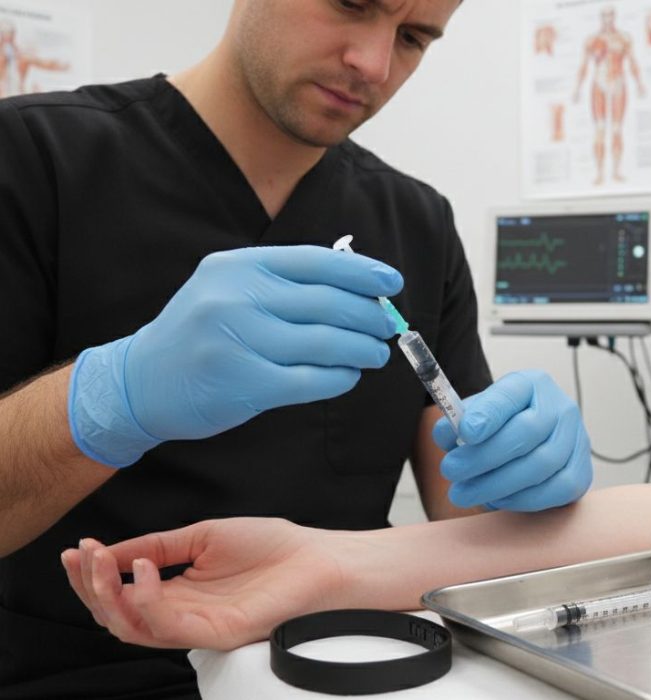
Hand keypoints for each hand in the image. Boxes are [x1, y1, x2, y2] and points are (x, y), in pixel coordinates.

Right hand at [60, 519, 349, 649]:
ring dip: (106, 594)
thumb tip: (112, 551)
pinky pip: (166, 626)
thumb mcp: (202, 536)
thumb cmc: (270, 548)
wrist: (316, 559)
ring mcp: (196, 626)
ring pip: (130, 627)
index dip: (93, 574)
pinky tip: (143, 570)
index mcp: (178, 592)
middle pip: (115, 615)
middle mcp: (181, 613)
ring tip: (102, 560)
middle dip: (89, 586)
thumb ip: (158, 546)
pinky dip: (145, 599)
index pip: (120, 594)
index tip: (77, 547)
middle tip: (79, 555)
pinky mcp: (213, 633)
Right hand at [68, 245, 401, 465]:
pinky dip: (340, 378)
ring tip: (376, 353)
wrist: (142, 381)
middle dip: (370, 315)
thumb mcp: (231, 288)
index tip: (392, 283)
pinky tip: (349, 376)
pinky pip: (312, 380)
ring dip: (362, 349)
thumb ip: (285, 283)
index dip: (362, 272)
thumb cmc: (202, 332)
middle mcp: (237, 297)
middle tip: (389, 326)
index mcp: (240, 266)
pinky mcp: (244, 383)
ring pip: (326, 342)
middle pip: (329, 302)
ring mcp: (239, 341)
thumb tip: (360, 288)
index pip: (317, 261)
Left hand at [432, 370, 592, 510]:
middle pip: (527, 432)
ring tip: (465, 492)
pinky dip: (523, 499)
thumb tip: (447, 433)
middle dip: (484, 456)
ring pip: (541, 464)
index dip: (488, 414)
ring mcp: (577, 440)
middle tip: (451, 471)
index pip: (511, 394)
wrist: (530, 445)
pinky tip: (497, 499)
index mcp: (532, 384)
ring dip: (497, 483)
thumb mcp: (477, 413)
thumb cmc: (501, 428)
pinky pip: (556, 490)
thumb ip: (458, 420)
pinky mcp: (582, 472)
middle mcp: (560, 408)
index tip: (464, 433)